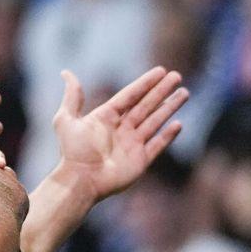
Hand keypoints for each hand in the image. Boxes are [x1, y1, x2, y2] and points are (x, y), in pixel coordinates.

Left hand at [50, 67, 187, 201]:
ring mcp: (132, 144)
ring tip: (184, 93)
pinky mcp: (140, 161)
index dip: (145, 83)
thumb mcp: (66, 120)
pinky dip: (168, 135)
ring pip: (155, 121)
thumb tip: (66, 72)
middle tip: (177, 76)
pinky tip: (178, 123)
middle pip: (146, 105)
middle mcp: (121, 129)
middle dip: (161, 91)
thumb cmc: (73, 152)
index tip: (161, 70)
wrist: (80, 180)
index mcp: (106, 117)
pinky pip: (157, 144)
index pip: (130, 95)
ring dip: (169, 107)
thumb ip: (72, 97)